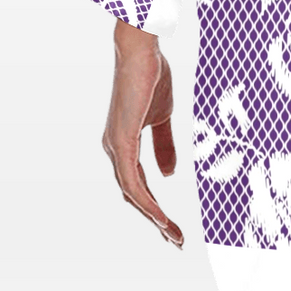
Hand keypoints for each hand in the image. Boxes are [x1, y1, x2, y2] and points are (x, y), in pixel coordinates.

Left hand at [101, 18, 183, 247]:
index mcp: (123, 143)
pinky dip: (147, 202)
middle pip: (132, 195)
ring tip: (174, 235)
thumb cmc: (151, 76)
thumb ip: (164, 145)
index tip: (173, 224)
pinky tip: (161, 216)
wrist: (141, 51)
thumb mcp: (163, 117)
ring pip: (132, 194)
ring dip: (153, 217)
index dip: (154, 205)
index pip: (137, 184)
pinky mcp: (121, 142)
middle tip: (176, 240)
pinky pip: (133, 182)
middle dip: (155, 219)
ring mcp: (115, 147)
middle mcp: (114, 150)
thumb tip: (168, 174)